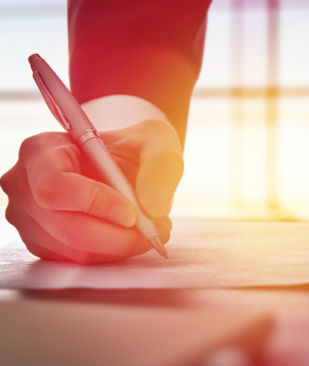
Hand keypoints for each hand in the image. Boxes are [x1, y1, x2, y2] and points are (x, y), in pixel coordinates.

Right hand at [0, 119, 182, 263]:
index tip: (132, 214)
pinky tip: (128, 238)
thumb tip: (154, 207)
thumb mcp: (155, 142)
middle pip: (66, 227)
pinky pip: (76, 262)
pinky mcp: (43, 243)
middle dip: (117, 236)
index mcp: (41, 150)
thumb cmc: (133, 148)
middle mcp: (25, 186)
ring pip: (73, 251)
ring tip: (149, 231)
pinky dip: (109, 255)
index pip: (55, 186)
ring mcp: (28, 219)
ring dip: (118, 248)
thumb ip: (160, 166)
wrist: (124, 164)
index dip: (94, 204)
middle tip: (155, 231)